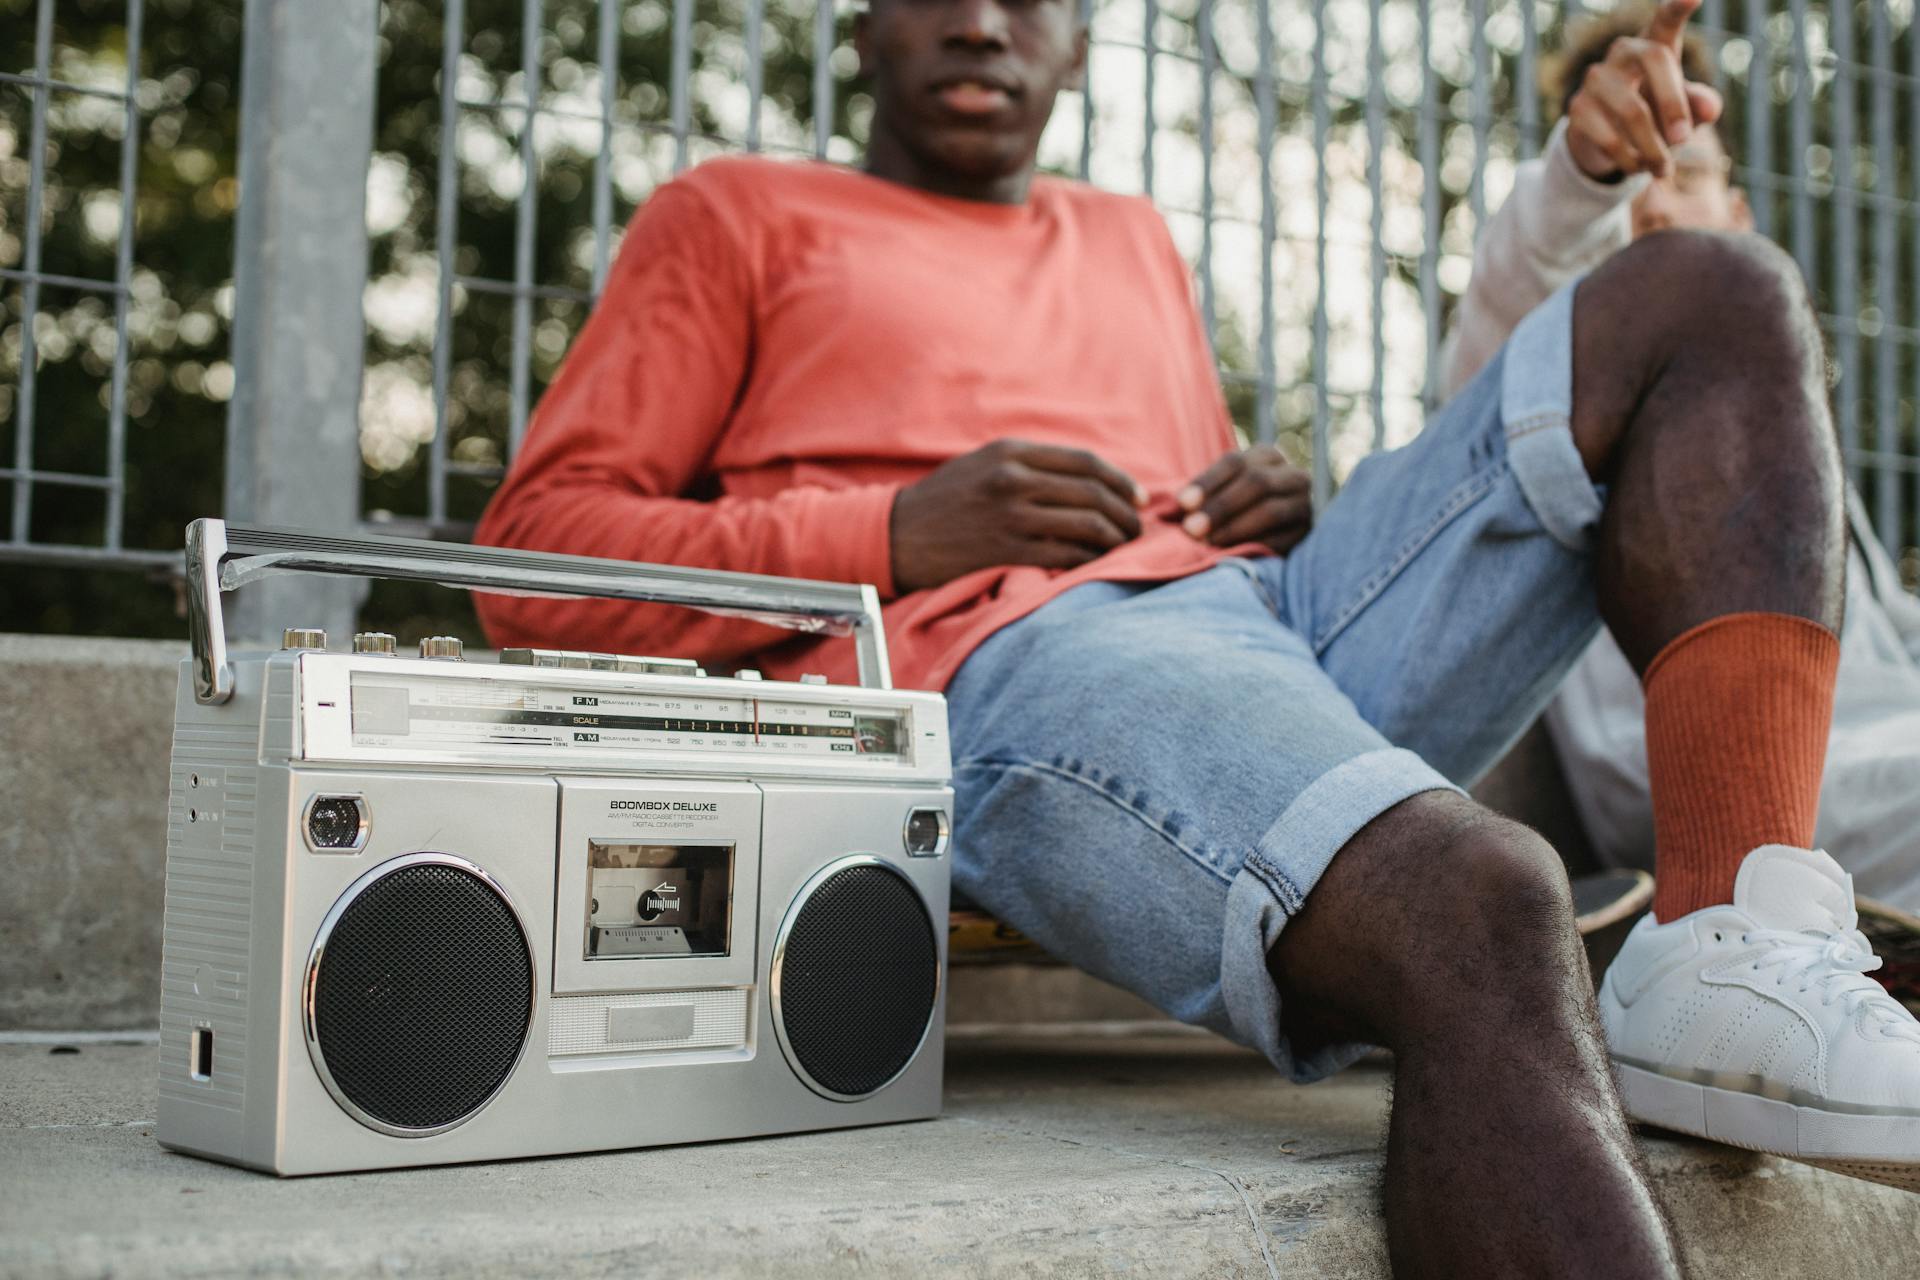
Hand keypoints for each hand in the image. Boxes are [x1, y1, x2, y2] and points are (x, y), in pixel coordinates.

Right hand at [890, 439, 1147, 592]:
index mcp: (1012, 451)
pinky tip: (1096, 564)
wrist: (896, 534)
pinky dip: (1089, 560)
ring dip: (1114, 539)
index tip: (1138, 497)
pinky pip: (1066, 555)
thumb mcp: (984, 462)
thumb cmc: (945, 498)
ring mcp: (1011, 516)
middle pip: (1093, 493)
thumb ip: (1030, 463)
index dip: (1120, 480)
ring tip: (1123, 547)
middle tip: (1137, 528)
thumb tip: (1087, 476)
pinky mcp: (1007, 551)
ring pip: (1086, 525)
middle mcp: (1014, 479)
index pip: (1086, 462)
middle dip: (1125, 513)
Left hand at [1176, 444, 1311, 554]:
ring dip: (1234, 527)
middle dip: (1219, 507)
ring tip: (1206, 543)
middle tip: (1190, 530)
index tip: (1181, 504)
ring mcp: (1304, 503)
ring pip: (1270, 510)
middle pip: (1256, 483)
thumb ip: (1194, 499)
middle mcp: (1292, 475)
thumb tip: (1162, 512)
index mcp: (1267, 456)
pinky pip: (1282, 539)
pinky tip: (1229, 555)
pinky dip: (1253, 546)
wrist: (1274, 535)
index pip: (1235, 462)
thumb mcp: (1216, 496)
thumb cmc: (1231, 512)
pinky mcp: (1308, 533)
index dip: (1207, 482)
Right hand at [1565, 0, 1723, 182]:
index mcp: (1653, 45)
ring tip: (1664, 170)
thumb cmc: (1654, 117)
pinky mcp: (1577, 108)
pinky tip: (1637, 168)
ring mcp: (1595, 78)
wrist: (1606, 144)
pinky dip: (1629, 159)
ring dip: (1653, 147)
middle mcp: (1622, 53)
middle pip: (1654, 59)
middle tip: (1685, 140)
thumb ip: (1698, 106)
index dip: (1677, 8)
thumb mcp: (1682, 112)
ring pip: (1632, 110)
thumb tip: (1710, 110)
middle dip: (1673, 103)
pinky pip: (1610, 137)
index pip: (1665, 21)